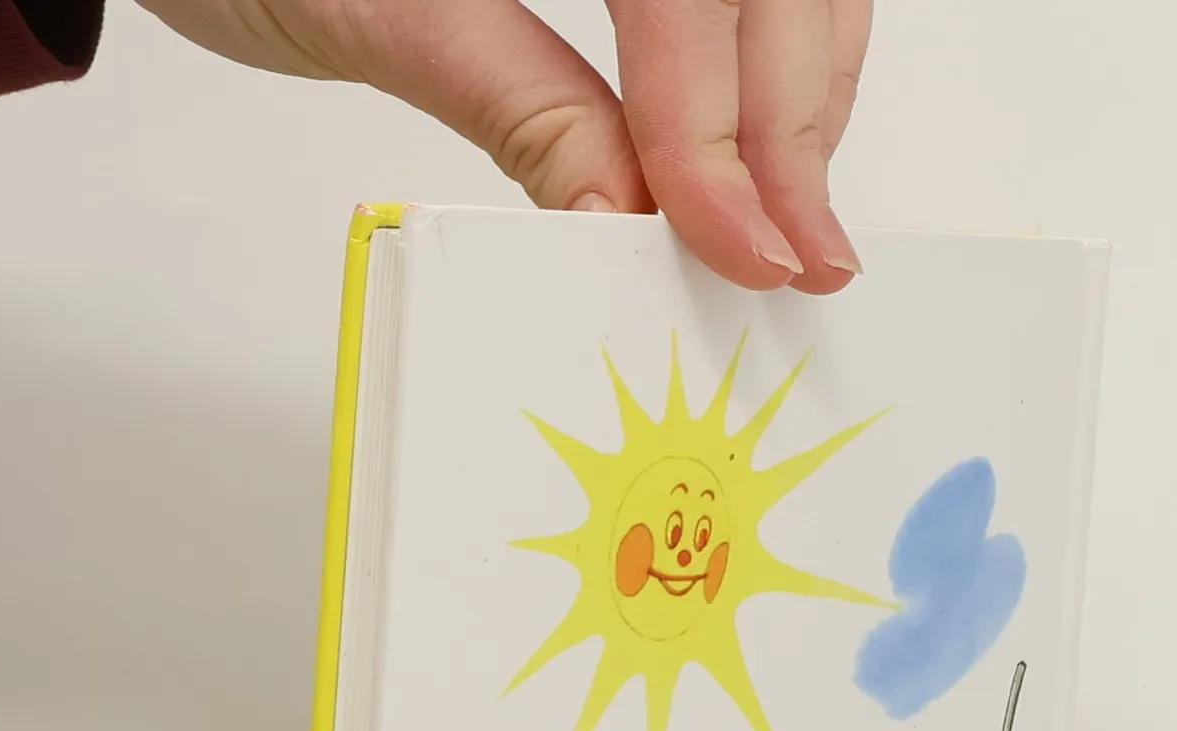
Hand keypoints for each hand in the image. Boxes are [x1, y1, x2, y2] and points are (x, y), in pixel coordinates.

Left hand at [136, 0, 870, 293]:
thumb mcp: (376, 13)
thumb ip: (520, 103)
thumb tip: (627, 218)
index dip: (725, 118)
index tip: (741, 244)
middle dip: (794, 120)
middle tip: (799, 260)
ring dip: (800, 100)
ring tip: (794, 226)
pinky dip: (760, 72)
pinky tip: (759, 156)